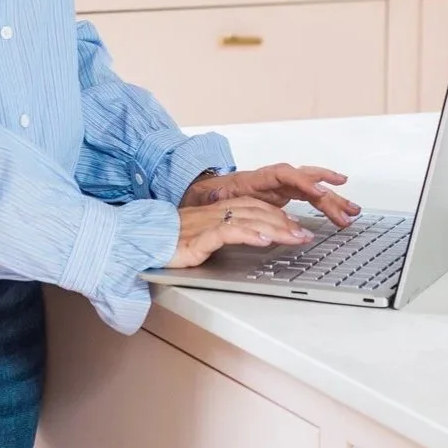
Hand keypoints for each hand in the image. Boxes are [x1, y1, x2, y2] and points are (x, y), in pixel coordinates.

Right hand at [168, 196, 318, 269]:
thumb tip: (250, 238)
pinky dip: (247, 234)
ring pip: (248, 220)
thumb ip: (223, 232)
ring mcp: (207, 224)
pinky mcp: (198, 238)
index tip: (297, 227)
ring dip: (275, 229)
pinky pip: (227, 232)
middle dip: (284, 223)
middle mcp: (215, 213)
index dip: (278, 215)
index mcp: (216, 210)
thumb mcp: (202, 234)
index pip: (254, 207)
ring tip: (295, 237)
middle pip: (256, 211)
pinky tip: (263, 240)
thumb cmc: (169, 239)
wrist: (141, 240)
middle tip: (305, 235)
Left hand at [180, 163, 360, 230]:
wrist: (208, 190)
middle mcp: (273, 178)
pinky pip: (309, 194)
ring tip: (352, 209)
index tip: (317, 191)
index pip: (284, 174)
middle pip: (305, 181)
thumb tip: (218, 198)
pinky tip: (339, 208)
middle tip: (346, 209)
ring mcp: (281, 185)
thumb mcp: (212, 197)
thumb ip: (220, 199)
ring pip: (312, 187)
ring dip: (333, 198)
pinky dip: (325, 200)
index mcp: (257, 177)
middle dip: (327, 194)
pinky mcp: (285, 193)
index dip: (302, 181)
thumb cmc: (212, 194)